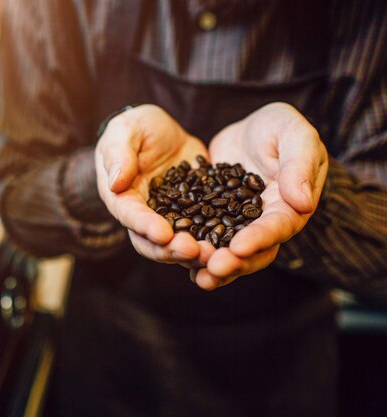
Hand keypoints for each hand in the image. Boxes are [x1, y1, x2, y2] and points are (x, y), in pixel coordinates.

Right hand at [95, 104, 208, 264]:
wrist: (163, 130)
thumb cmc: (136, 128)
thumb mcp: (125, 132)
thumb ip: (119, 155)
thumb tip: (115, 183)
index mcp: (122, 197)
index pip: (130, 215)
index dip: (145, 227)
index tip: (163, 234)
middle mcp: (144, 214)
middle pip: (153, 242)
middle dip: (172, 250)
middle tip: (194, 251)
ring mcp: (170, 217)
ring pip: (179, 244)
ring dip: (196, 253)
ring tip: (216, 254)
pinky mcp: (194, 213)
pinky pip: (205, 230)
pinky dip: (216, 240)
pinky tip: (234, 242)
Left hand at [192, 102, 328, 289]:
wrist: (250, 129)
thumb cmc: (280, 128)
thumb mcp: (294, 134)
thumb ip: (300, 164)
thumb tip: (302, 203)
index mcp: (288, 206)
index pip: (277, 227)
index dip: (259, 239)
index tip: (238, 247)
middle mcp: (264, 223)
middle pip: (253, 252)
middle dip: (233, 262)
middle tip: (212, 269)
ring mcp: (237, 225)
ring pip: (227, 252)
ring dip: (212, 265)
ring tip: (197, 275)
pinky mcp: (213, 219)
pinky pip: (203, 238)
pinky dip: (193, 250)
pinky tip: (176, 257)